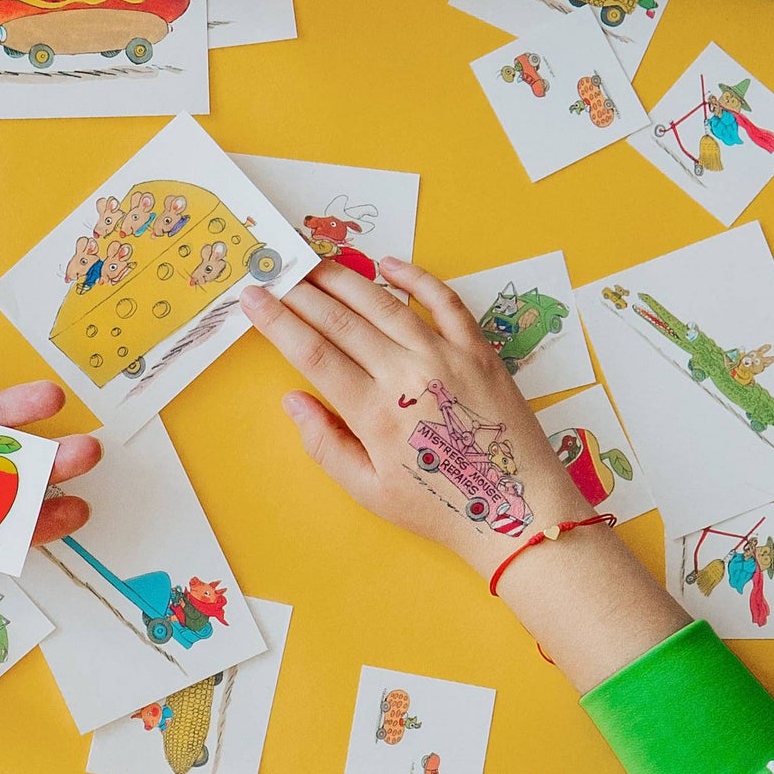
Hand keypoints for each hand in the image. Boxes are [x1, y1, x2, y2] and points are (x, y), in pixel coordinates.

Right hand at [240, 258, 592, 570]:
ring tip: (315, 263)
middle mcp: (407, 374)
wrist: (521, 510)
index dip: (276, 321)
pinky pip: (443, 301)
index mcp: (374, 412)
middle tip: (276, 270)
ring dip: (344, 278)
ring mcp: (446, 356)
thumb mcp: (370, 491)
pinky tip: (388, 264)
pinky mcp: (479, 350)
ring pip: (383, 303)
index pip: (311, 352)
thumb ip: (325, 444)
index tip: (253, 298)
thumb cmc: (442, 506)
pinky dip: (415, 277)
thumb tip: (292, 400)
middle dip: (300, 291)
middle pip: (340, 319)